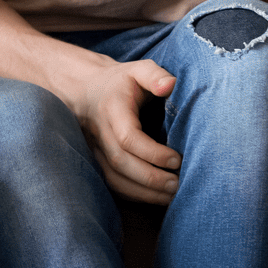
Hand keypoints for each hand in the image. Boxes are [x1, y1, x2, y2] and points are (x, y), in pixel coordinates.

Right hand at [61, 57, 180, 203]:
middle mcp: (100, 132)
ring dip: (144, 192)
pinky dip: (135, 195)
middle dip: (151, 178)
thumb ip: (155, 75)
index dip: (153, 153)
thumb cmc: (122, 82)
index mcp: (112, 109)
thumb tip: (170, 85)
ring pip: (114, 178)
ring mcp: (95, 148)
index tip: (177, 159)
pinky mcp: (97, 160)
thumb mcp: (138, 70)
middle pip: (121, 162)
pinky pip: (112, 183)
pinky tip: (157, 197)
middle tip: (179, 184)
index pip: (127, 137)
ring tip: (173, 196)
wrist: (88, 90)